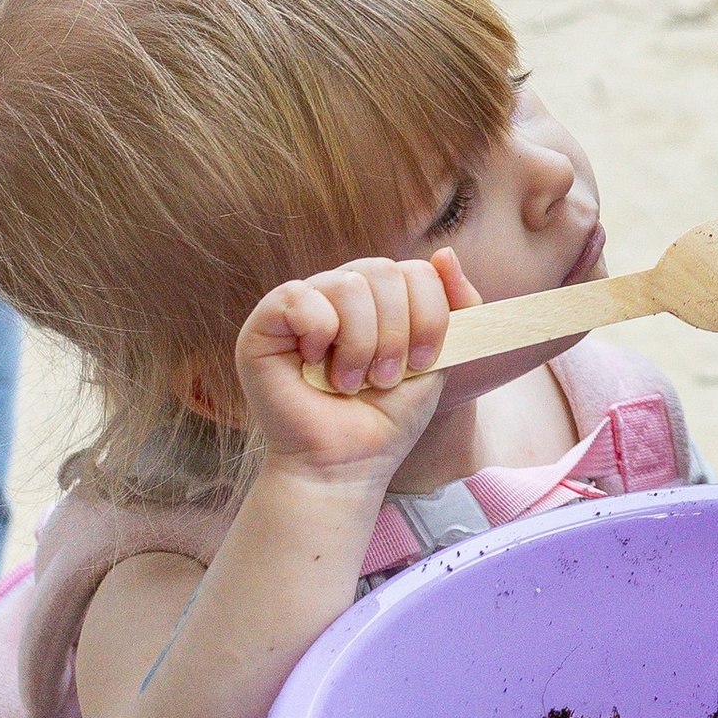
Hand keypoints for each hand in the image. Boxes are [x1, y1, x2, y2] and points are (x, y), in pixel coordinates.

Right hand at [238, 251, 478, 477]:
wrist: (345, 464)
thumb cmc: (385, 417)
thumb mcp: (436, 359)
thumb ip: (454, 307)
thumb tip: (445, 252)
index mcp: (379, 297)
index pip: (416, 270)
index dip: (428, 316)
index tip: (422, 363)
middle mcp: (339, 292)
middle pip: (383, 270)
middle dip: (395, 333)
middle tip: (384, 379)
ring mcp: (302, 304)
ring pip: (348, 284)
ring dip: (361, 343)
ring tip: (352, 381)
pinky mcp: (264, 324)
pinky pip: (297, 296)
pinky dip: (319, 333)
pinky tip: (316, 365)